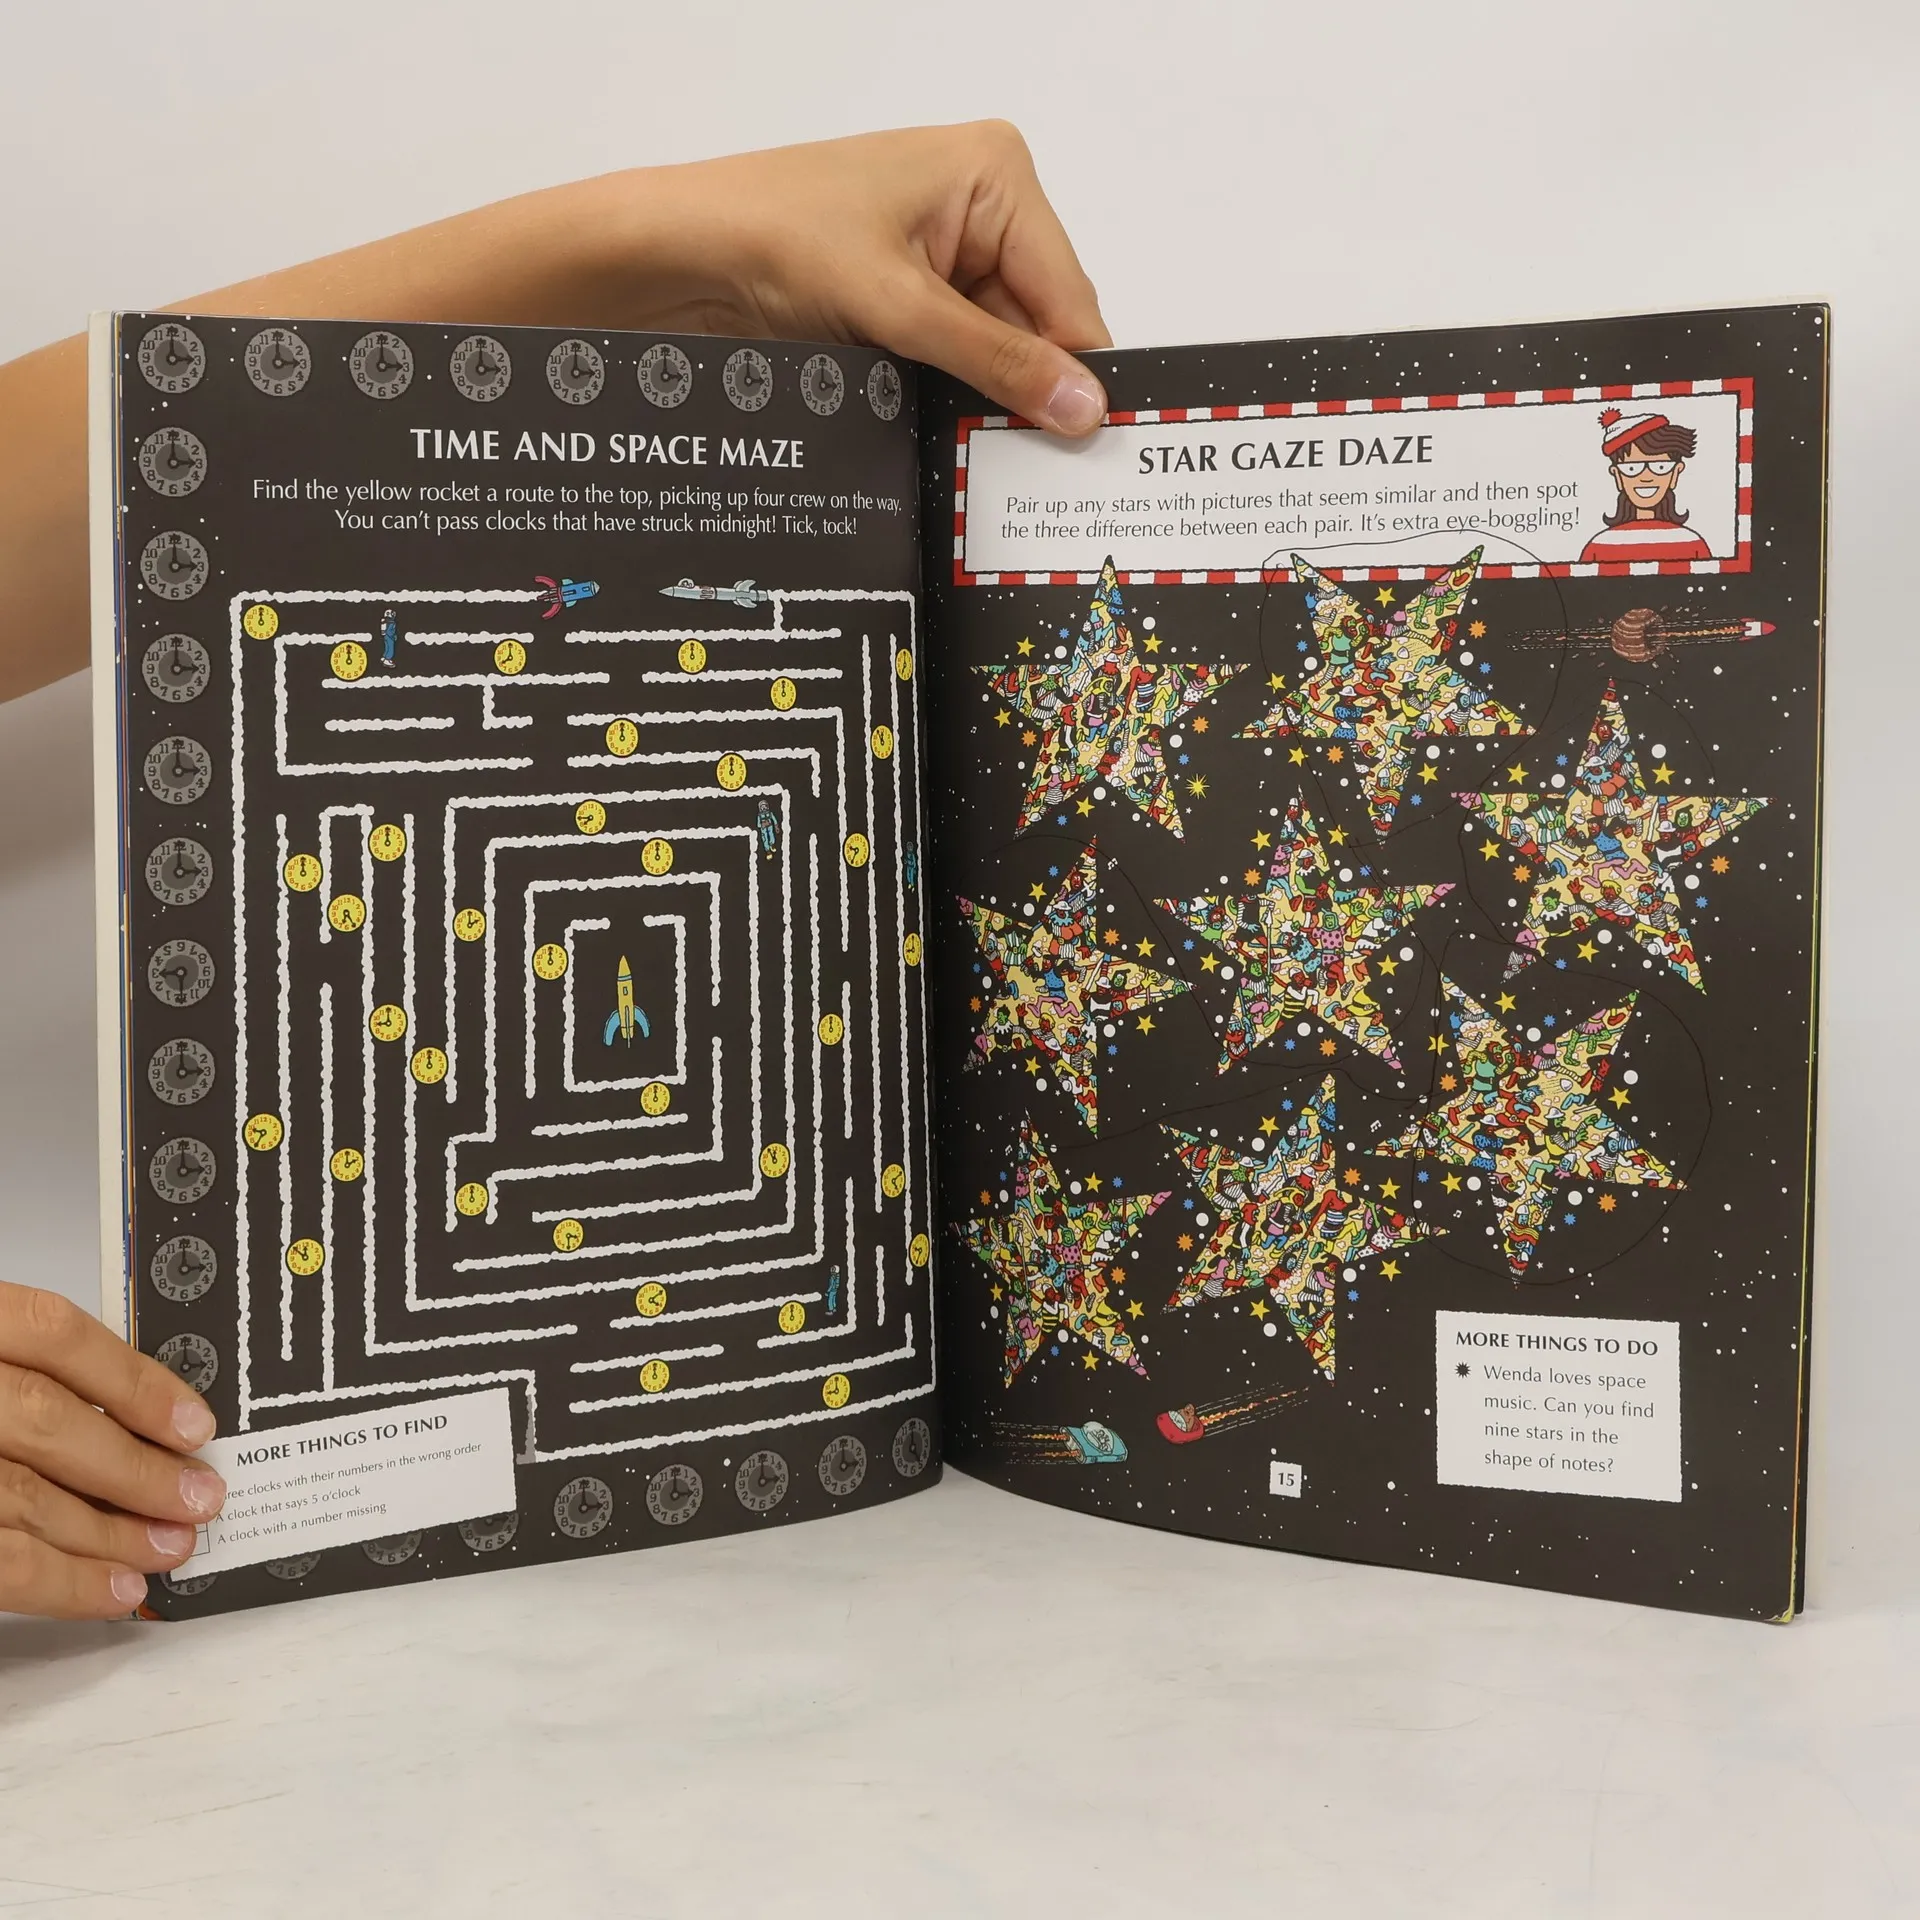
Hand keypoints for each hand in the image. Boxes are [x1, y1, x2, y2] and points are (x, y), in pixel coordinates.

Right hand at [0, 1282, 224, 1618]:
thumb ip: (22, 1376)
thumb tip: (133, 1417)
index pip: (54, 1336)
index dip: (135, 1380)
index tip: (193, 1422)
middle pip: (47, 1423)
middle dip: (134, 1469)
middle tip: (198, 1497)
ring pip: (21, 1498)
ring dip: (109, 1532)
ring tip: (169, 1547)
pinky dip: (59, 1582)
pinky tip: (110, 1589)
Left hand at [597, 121, 1113, 432]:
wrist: (677, 256)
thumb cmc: (775, 234)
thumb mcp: (899, 304)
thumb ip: (996, 359)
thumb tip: (1082, 406)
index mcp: (996, 175)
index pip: (1069, 294)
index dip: (1080, 374)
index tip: (1095, 448)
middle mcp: (979, 210)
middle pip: (1038, 327)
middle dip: (1032, 393)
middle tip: (1044, 475)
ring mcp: (942, 260)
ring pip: (997, 354)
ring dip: (988, 405)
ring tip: (997, 469)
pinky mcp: (906, 303)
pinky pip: (956, 363)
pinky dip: (953, 402)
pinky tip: (954, 444)